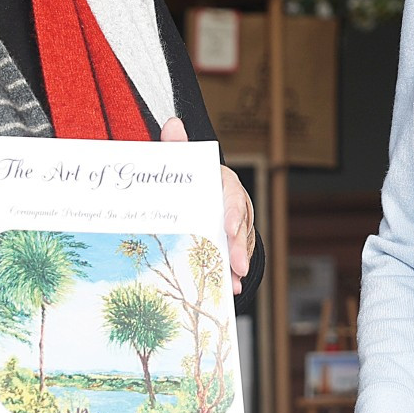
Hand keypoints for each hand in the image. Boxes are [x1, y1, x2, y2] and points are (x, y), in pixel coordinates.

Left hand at [161, 117, 254, 293]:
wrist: (199, 192)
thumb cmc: (192, 178)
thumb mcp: (185, 161)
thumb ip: (179, 146)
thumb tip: (172, 123)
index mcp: (225, 183)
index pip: (232, 196)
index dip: (232, 212)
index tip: (228, 228)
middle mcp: (235, 204)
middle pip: (240, 226)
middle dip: (239, 247)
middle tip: (237, 266)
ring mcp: (237, 225)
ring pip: (241, 245)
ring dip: (238, 264)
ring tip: (235, 284)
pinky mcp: (233, 242)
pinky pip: (237, 257)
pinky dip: (235, 274)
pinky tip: (233, 289)